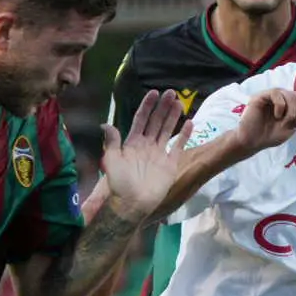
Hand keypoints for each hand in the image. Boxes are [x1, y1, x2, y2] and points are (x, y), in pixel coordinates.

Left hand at [99, 88, 189, 219]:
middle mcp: (147, 145)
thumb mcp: (111, 160)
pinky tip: (189, 122)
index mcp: (132, 143)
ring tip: (179, 102)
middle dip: (163, 107)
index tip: (153, 93)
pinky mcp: (170, 164)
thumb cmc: (120, 183)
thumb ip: (111, 141)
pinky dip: (184, 135)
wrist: (133, 203)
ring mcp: (159, 154)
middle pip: (156, 122)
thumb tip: (105, 124)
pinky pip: (178, 146)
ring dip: (173, 116)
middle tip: (171, 92)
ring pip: (167, 130)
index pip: (141, 119)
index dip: (147, 106)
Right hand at [236, 85, 295, 153]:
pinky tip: (276, 116)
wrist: (253, 143)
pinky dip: (280, 107)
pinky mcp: (261, 96)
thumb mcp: (294, 124)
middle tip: (291, 123)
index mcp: (290, 102)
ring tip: (282, 122)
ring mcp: (271, 95)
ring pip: (290, 95)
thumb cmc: (271, 135)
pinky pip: (277, 94)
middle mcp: (282, 96)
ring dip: (291, 112)